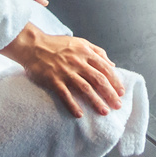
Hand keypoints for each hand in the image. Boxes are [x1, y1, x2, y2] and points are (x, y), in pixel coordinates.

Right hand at [0, 22, 125, 118]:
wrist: (34, 45)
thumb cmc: (58, 44)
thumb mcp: (80, 42)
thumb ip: (97, 52)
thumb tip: (112, 64)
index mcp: (85, 52)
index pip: (105, 68)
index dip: (115, 81)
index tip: (121, 92)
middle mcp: (77, 62)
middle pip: (98, 79)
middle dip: (110, 93)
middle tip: (118, 105)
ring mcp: (65, 71)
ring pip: (85, 88)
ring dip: (96, 101)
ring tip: (104, 112)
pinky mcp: (53, 80)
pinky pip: (65, 95)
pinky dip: (73, 105)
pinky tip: (80, 115)